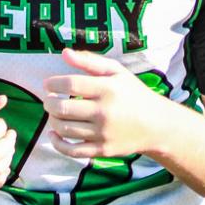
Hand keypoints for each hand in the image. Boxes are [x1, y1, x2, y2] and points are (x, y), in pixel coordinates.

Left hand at [44, 48, 165, 159]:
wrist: (156, 125)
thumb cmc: (133, 93)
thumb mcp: (117, 72)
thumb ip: (89, 61)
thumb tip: (64, 53)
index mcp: (108, 88)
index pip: (70, 84)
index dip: (53, 84)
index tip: (48, 84)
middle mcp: (105, 112)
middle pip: (63, 108)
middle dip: (49, 102)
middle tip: (48, 99)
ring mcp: (103, 133)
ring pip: (64, 129)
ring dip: (52, 120)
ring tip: (54, 113)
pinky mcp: (102, 150)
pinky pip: (72, 150)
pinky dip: (57, 143)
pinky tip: (54, 134)